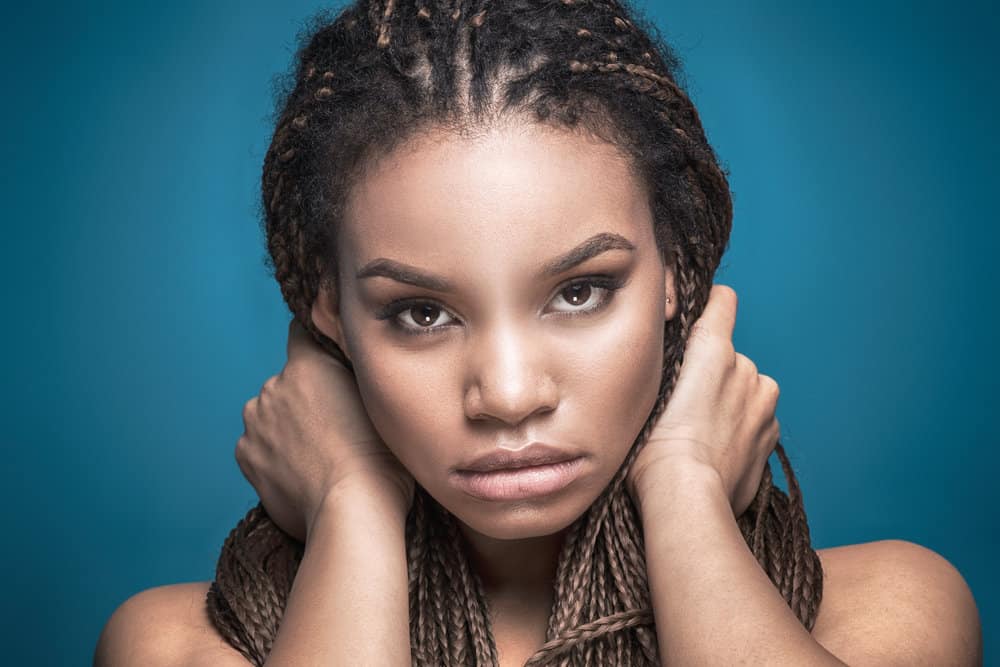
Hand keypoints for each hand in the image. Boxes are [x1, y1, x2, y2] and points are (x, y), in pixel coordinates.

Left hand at [235, 319, 414, 540]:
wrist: (354, 509)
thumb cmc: (380, 457)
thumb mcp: (378, 399)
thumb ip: (353, 376)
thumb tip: (346, 368)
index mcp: (306, 364)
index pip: (301, 330)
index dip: (316, 343)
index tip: (329, 361)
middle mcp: (273, 386)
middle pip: (288, 381)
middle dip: (306, 397)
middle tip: (338, 426)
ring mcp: (254, 422)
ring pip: (271, 414)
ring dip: (288, 426)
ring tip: (320, 456)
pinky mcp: (245, 456)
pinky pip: (259, 445)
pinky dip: (275, 455)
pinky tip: (303, 473)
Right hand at [627, 285, 779, 517]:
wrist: (685, 496)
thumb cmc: (653, 447)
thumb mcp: (646, 392)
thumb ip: (666, 365)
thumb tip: (669, 356)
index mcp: (712, 348)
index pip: (722, 301)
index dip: (710, 307)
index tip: (698, 322)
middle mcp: (745, 366)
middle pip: (729, 357)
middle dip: (713, 374)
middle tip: (684, 405)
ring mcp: (764, 401)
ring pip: (745, 389)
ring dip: (730, 402)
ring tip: (701, 433)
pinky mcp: (772, 433)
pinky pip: (756, 419)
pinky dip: (740, 429)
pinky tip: (717, 451)